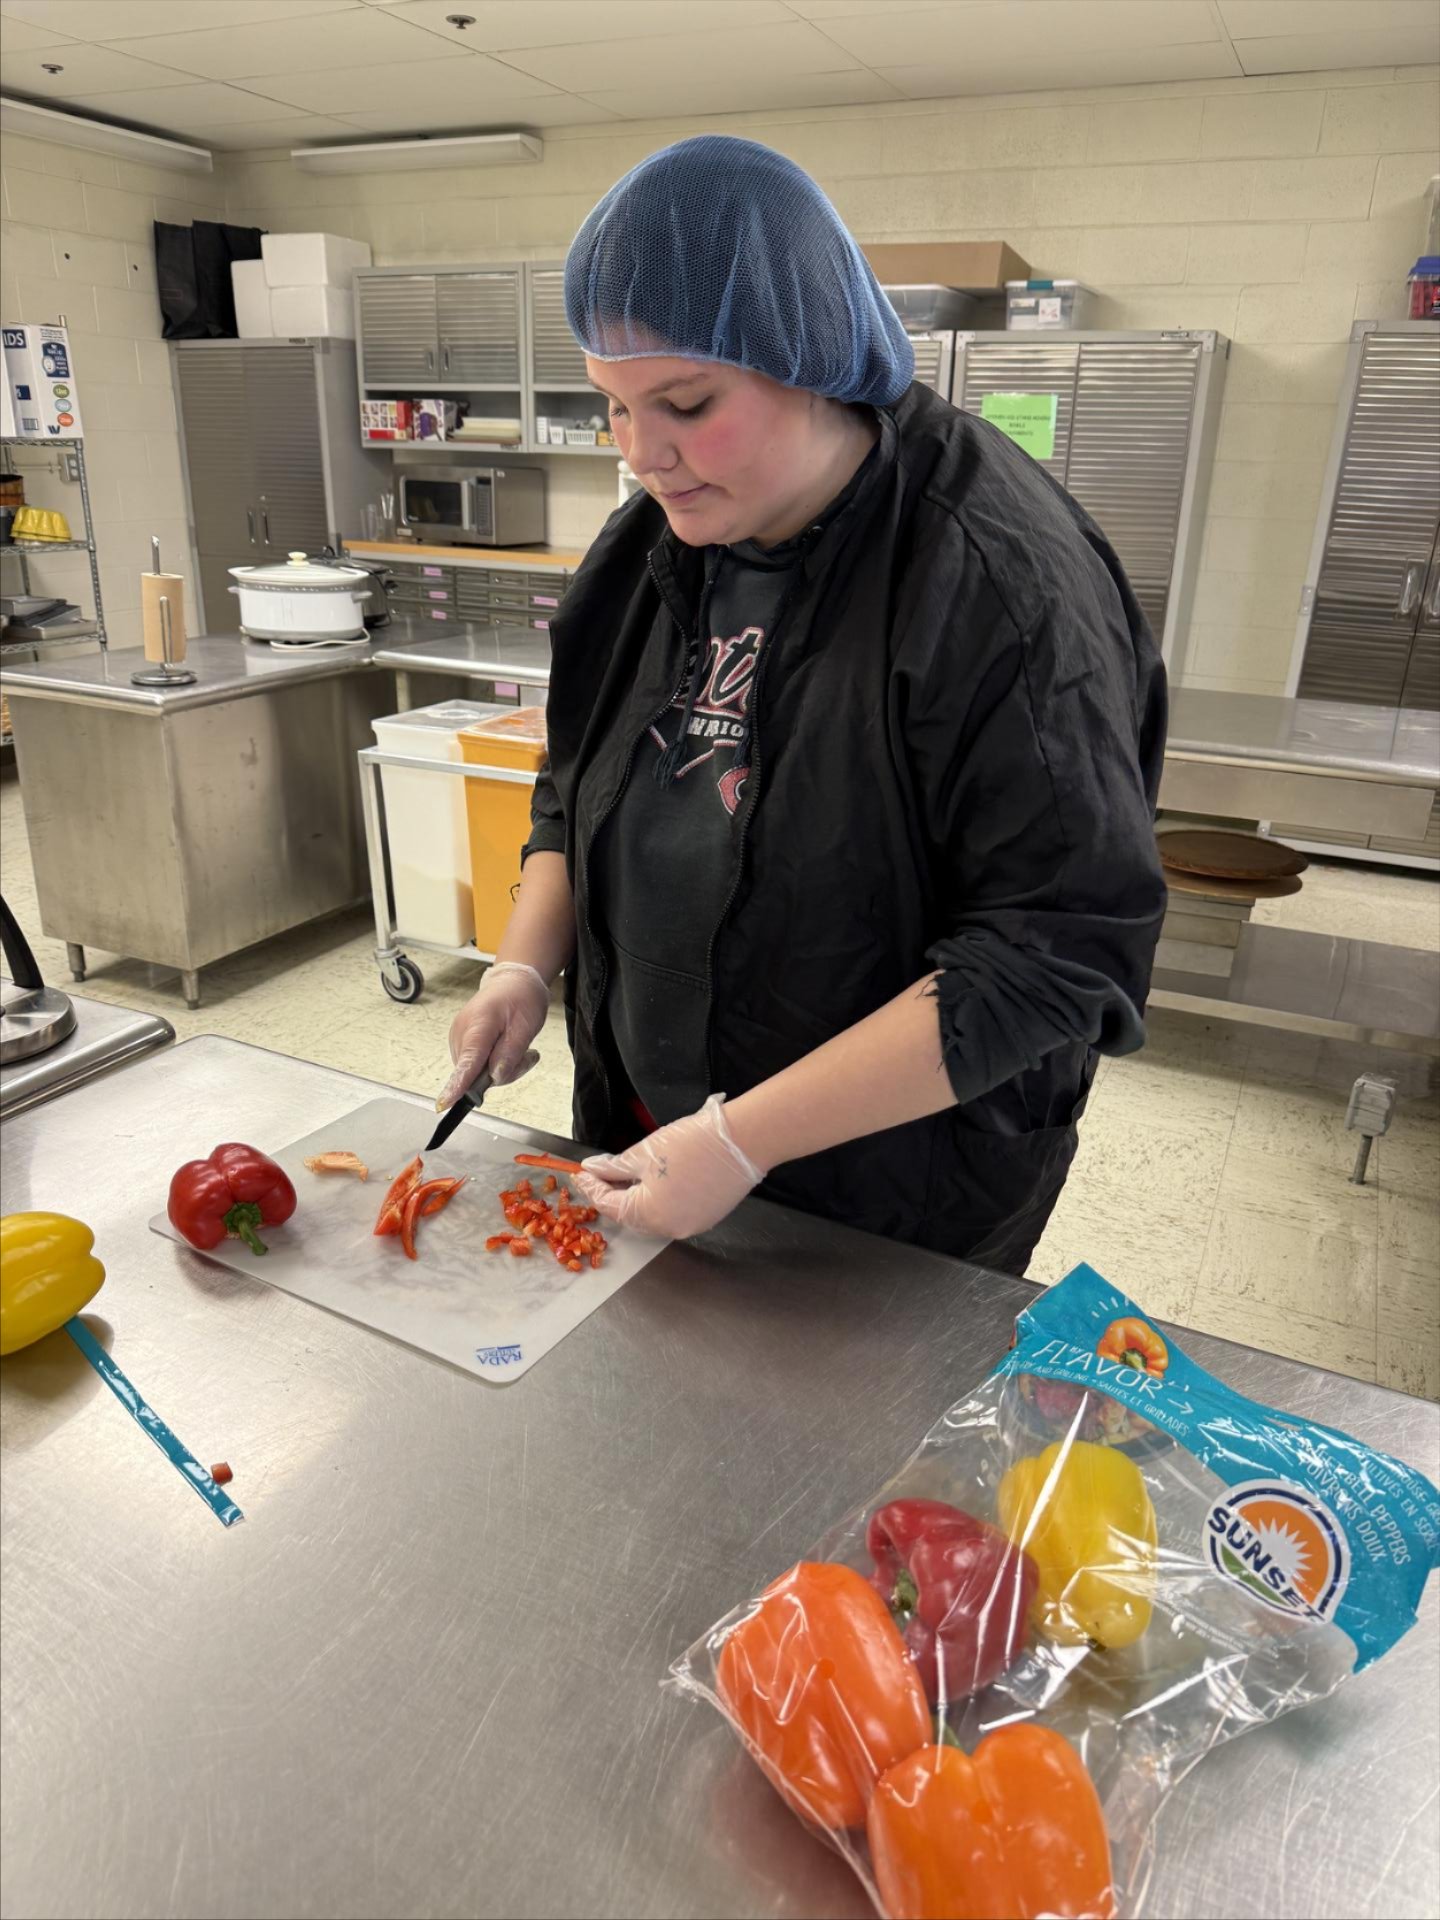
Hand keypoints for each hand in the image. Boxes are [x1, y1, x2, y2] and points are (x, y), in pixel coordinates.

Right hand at [437, 962, 549, 1109]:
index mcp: (478, 1025)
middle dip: (502, 1073)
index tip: (445, 1103)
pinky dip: (493, 1063)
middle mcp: (462, 1032)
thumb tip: (495, 1077)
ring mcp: (459, 1038)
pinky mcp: (461, 1043)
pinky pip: (476, 1066)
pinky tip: (506, 1049)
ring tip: (518, 1048)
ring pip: (476, 1073)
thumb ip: (510, 1053)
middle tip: (526, 1055)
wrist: (513, 982)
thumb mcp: (526, 1026)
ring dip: (500, 1068)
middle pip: (475, 1073)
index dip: (458, 1085)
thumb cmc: (521, 998)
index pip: (467, 1062)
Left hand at [575, 1094, 766, 1239]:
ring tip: (624, 1177)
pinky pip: (672, 1214)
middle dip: (612, 1195)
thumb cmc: (693, 1143)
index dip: (592, 1187)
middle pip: (630, 1215)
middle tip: (600, 1175)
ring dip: (635, 1199)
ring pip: (652, 1217)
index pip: (609, 1205)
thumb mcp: (644, 1152)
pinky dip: (658, 1202)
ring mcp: (690, 1226)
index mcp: (649, 1214)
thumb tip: (593, 1170)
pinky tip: (654, 1183)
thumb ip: (614, 1166)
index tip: (581, 1173)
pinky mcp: (706, 1218)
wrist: (743, 1140)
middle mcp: (668, 1229)